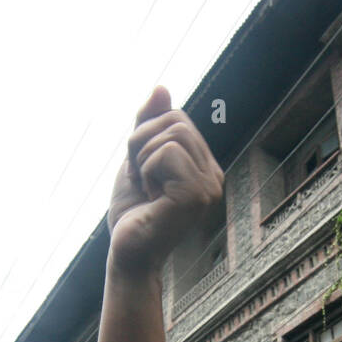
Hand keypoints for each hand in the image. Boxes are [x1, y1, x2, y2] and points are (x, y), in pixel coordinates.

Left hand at [106, 86, 223, 278]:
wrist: (128, 253)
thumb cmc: (132, 213)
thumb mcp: (137, 159)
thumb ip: (149, 125)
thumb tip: (162, 87)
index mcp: (204, 167)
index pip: (177, 118)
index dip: (146, 134)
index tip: (139, 170)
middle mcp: (213, 176)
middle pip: (176, 120)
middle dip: (141, 141)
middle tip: (137, 177)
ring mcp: (209, 187)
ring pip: (173, 133)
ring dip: (142, 157)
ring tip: (145, 187)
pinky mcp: (196, 196)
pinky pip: (167, 153)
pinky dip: (146, 170)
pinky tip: (150, 198)